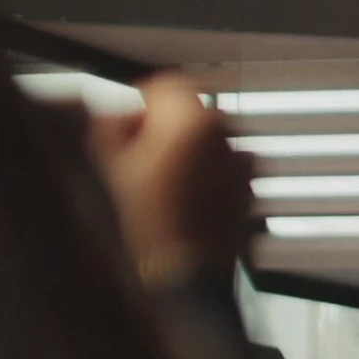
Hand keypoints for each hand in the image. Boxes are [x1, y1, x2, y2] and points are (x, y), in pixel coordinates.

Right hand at [86, 72, 254, 288]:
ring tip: (159, 182)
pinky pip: (224, 168)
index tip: (131, 115)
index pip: (170, 83)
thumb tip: (120, 114)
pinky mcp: (248, 189)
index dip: (145, 98)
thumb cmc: (147, 223)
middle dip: (165, 125)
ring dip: (188, 150)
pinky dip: (207, 174)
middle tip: (138, 153)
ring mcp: (241, 163)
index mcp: (191, 121)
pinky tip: (182, 198)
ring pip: (209, 140)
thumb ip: (111, 125)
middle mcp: (225, 135)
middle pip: (191, 112)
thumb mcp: (109, 166)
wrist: (181, 274)